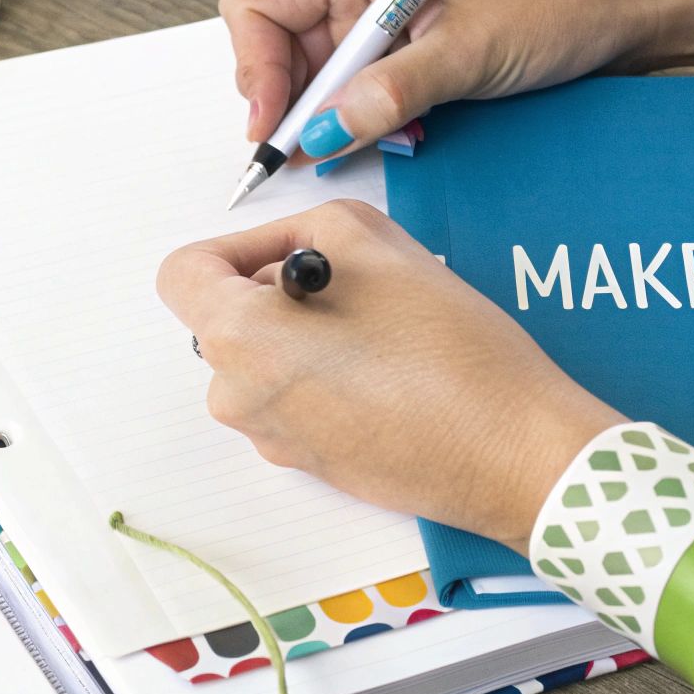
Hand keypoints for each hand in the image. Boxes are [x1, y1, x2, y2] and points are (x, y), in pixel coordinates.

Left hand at [157, 199, 623, 549]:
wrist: (508, 453)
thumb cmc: (447, 349)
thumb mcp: (372, 239)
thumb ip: (304, 228)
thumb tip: (282, 255)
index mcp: (237, 339)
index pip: (184, 275)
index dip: (234, 248)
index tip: (290, 251)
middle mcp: (237, 397)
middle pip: (225, 320)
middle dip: (278, 291)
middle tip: (357, 285)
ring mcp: (272, 439)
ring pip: (264, 360)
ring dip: (306, 333)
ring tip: (384, 330)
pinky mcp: (312, 464)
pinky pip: (297, 400)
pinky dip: (328, 376)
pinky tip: (393, 373)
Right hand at [219, 0, 655, 159]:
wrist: (624, 13)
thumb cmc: (557, 1)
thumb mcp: (469, 53)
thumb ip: (390, 93)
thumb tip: (323, 133)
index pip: (260, 8)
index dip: (255, 70)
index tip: (275, 127)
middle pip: (281, 50)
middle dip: (292, 105)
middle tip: (309, 153)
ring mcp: (384, 23)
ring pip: (321, 80)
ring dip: (333, 118)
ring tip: (363, 142)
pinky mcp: (409, 55)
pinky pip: (361, 95)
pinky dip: (367, 122)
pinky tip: (395, 136)